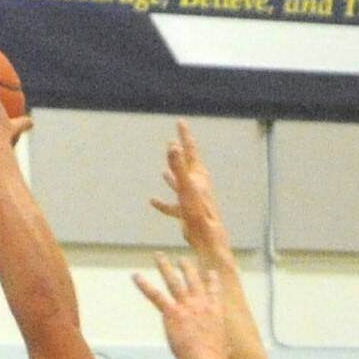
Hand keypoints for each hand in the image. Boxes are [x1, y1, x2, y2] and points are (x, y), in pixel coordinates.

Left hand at [133, 255, 228, 358]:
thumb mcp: (224, 348)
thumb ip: (223, 345)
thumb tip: (227, 352)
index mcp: (216, 310)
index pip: (214, 290)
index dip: (211, 279)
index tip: (210, 272)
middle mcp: (202, 303)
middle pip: (193, 279)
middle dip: (187, 267)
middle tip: (181, 259)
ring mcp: (187, 306)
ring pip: (174, 280)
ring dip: (165, 266)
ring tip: (159, 256)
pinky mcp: (173, 313)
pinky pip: (156, 295)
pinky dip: (144, 285)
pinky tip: (136, 276)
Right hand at [150, 121, 231, 264]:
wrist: (206, 235)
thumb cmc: (198, 210)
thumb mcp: (186, 185)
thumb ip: (178, 165)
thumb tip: (172, 145)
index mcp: (197, 174)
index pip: (190, 150)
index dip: (184, 135)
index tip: (180, 123)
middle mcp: (196, 183)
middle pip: (186, 163)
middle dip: (180, 152)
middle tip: (175, 140)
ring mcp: (192, 197)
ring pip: (179, 183)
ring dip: (172, 176)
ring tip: (163, 171)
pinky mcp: (187, 212)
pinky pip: (172, 204)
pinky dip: (163, 203)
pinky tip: (152, 202)